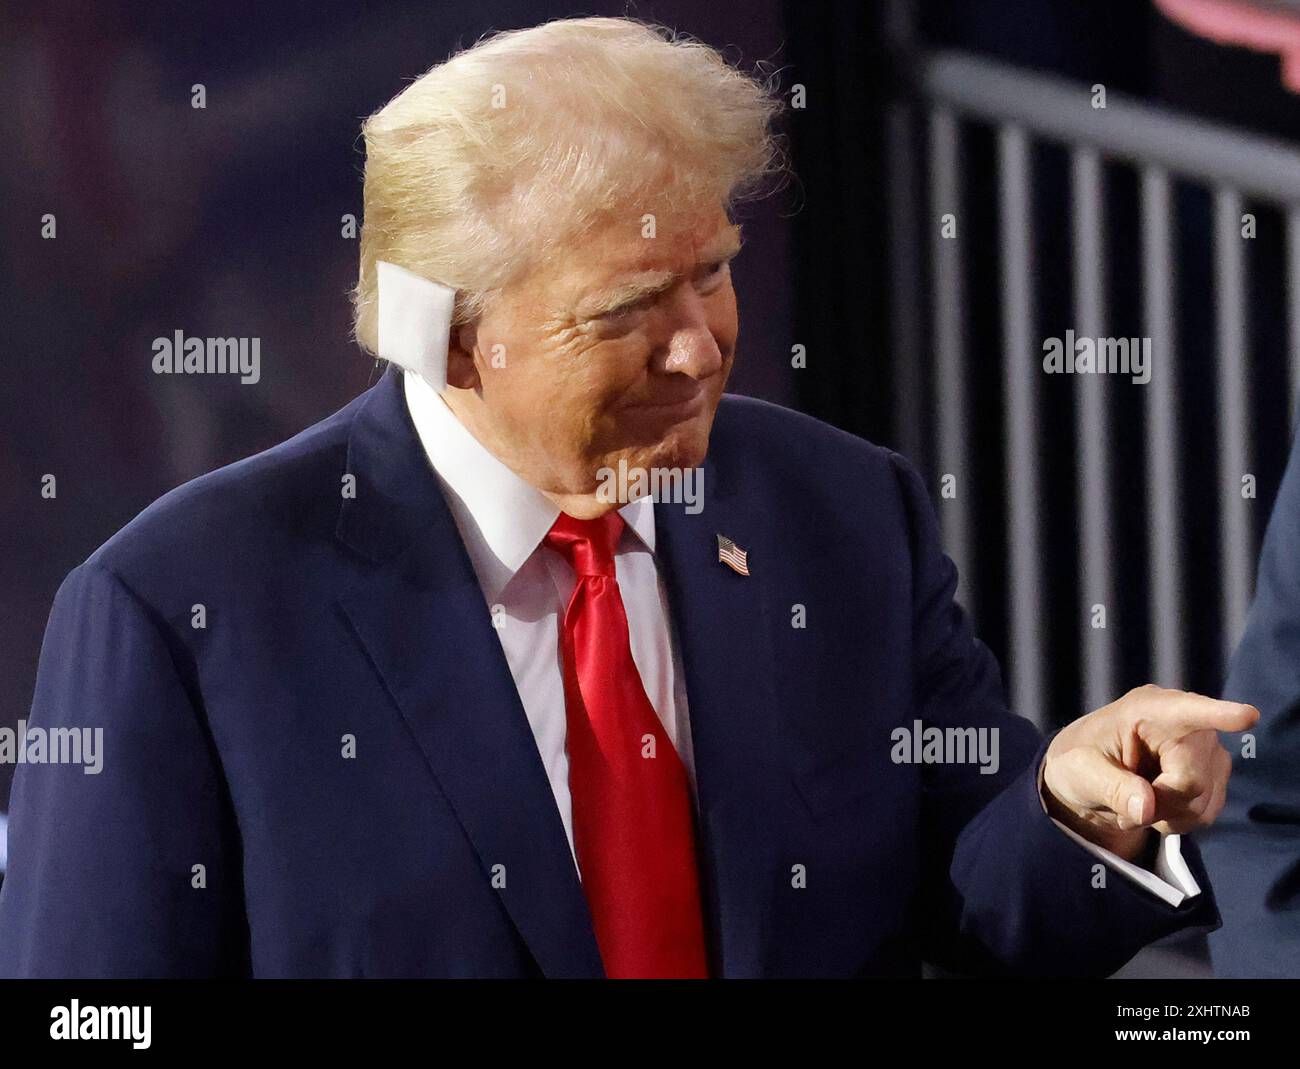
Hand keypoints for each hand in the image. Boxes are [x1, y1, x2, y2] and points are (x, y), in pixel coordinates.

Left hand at [1041, 684, 1258, 861]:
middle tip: (1129, 805)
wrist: (1090, 775)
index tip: (1247, 716)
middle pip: (1192, 781)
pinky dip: (1182, 819)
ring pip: (1204, 801)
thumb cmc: (1079, 762)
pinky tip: (1159, 807)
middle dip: (1160, 803)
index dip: (1218, 714)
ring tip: (1140, 802)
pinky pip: (1209, 810)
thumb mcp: (1079, 772)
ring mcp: (1204, 747)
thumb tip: (1146, 807)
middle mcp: (1185, 723)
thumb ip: (1110, 787)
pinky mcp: (1213, 771)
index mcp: (1146, 709)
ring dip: (1170, 814)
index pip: (1187, 711)